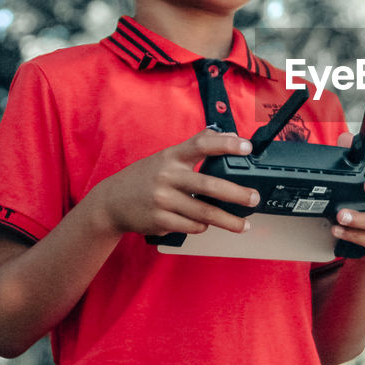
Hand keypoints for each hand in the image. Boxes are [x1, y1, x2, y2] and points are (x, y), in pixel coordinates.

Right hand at [85, 129, 260, 237]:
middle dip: (237, 194)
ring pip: (204, 213)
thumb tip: (230, 137)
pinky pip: (191, 226)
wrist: (111, 202)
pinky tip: (208, 225)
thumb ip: (194, 147)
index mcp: (171, 156)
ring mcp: (162, 200)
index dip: (226, 144)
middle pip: (209, 186)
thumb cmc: (145, 177)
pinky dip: (203, 227)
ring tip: (244, 224)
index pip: (202, 144)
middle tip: (254, 199)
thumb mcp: (165, 157)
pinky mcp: (159, 220)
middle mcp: (167, 176)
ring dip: (228, 221)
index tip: (247, 148)